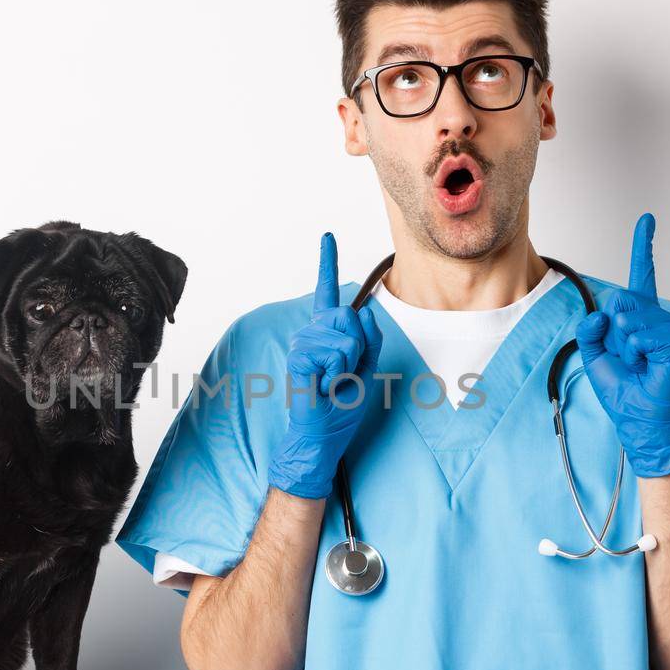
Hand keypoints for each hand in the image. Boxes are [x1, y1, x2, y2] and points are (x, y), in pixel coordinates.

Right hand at [267, 232, 382, 498]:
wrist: (324, 434)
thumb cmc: (342, 404)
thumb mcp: (368, 366)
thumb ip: (370, 337)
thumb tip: (362, 310)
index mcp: (329, 332)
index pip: (329, 292)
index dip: (328, 262)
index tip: (327, 236)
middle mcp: (312, 332)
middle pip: (349, 314)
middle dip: (360, 345)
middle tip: (345, 372)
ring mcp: (303, 342)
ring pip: (345, 335)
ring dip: (349, 363)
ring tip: (333, 381)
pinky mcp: (298, 356)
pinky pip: (335, 352)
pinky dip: (338, 373)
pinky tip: (324, 386)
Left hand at [576, 212, 669, 478]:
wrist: (638, 419)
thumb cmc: (621, 390)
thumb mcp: (593, 356)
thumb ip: (590, 330)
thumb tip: (603, 312)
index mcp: (636, 320)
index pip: (641, 276)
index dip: (643, 247)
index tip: (647, 219)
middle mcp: (655, 321)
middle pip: (626, 298)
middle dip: (614, 324)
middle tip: (622, 350)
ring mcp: (667, 332)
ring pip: (636, 315)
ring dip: (625, 337)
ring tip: (632, 356)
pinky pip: (651, 333)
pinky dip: (639, 344)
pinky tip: (640, 356)